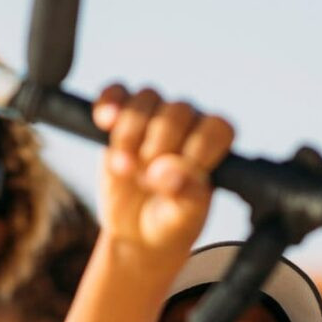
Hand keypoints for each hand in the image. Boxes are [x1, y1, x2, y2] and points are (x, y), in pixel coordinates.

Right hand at [91, 84, 233, 263]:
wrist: (136, 229)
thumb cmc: (170, 222)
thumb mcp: (183, 219)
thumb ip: (185, 195)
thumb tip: (168, 172)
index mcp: (213, 146)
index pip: (217, 128)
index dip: (196, 149)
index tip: (177, 179)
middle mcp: (188, 124)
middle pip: (178, 111)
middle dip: (159, 147)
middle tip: (148, 182)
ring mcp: (154, 117)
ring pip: (147, 98)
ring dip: (131, 134)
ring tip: (126, 169)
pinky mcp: (122, 116)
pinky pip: (117, 92)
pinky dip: (109, 104)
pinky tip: (105, 123)